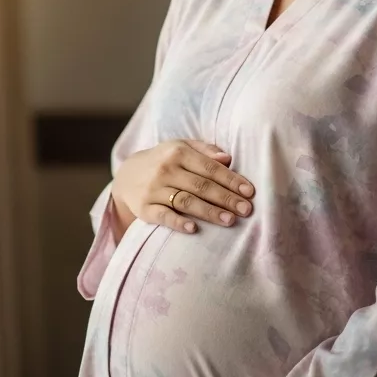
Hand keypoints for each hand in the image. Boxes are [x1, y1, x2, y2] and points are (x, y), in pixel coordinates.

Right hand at [112, 139, 255, 233]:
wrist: (127, 176)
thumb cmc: (164, 161)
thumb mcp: (181, 147)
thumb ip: (205, 150)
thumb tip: (228, 158)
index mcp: (178, 152)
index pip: (210, 168)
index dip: (231, 180)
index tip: (250, 192)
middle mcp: (166, 170)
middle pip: (201, 186)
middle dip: (226, 198)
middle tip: (247, 210)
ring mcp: (154, 189)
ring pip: (186, 201)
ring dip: (209, 212)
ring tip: (230, 221)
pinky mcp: (144, 208)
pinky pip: (163, 216)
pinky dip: (177, 222)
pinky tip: (193, 229)